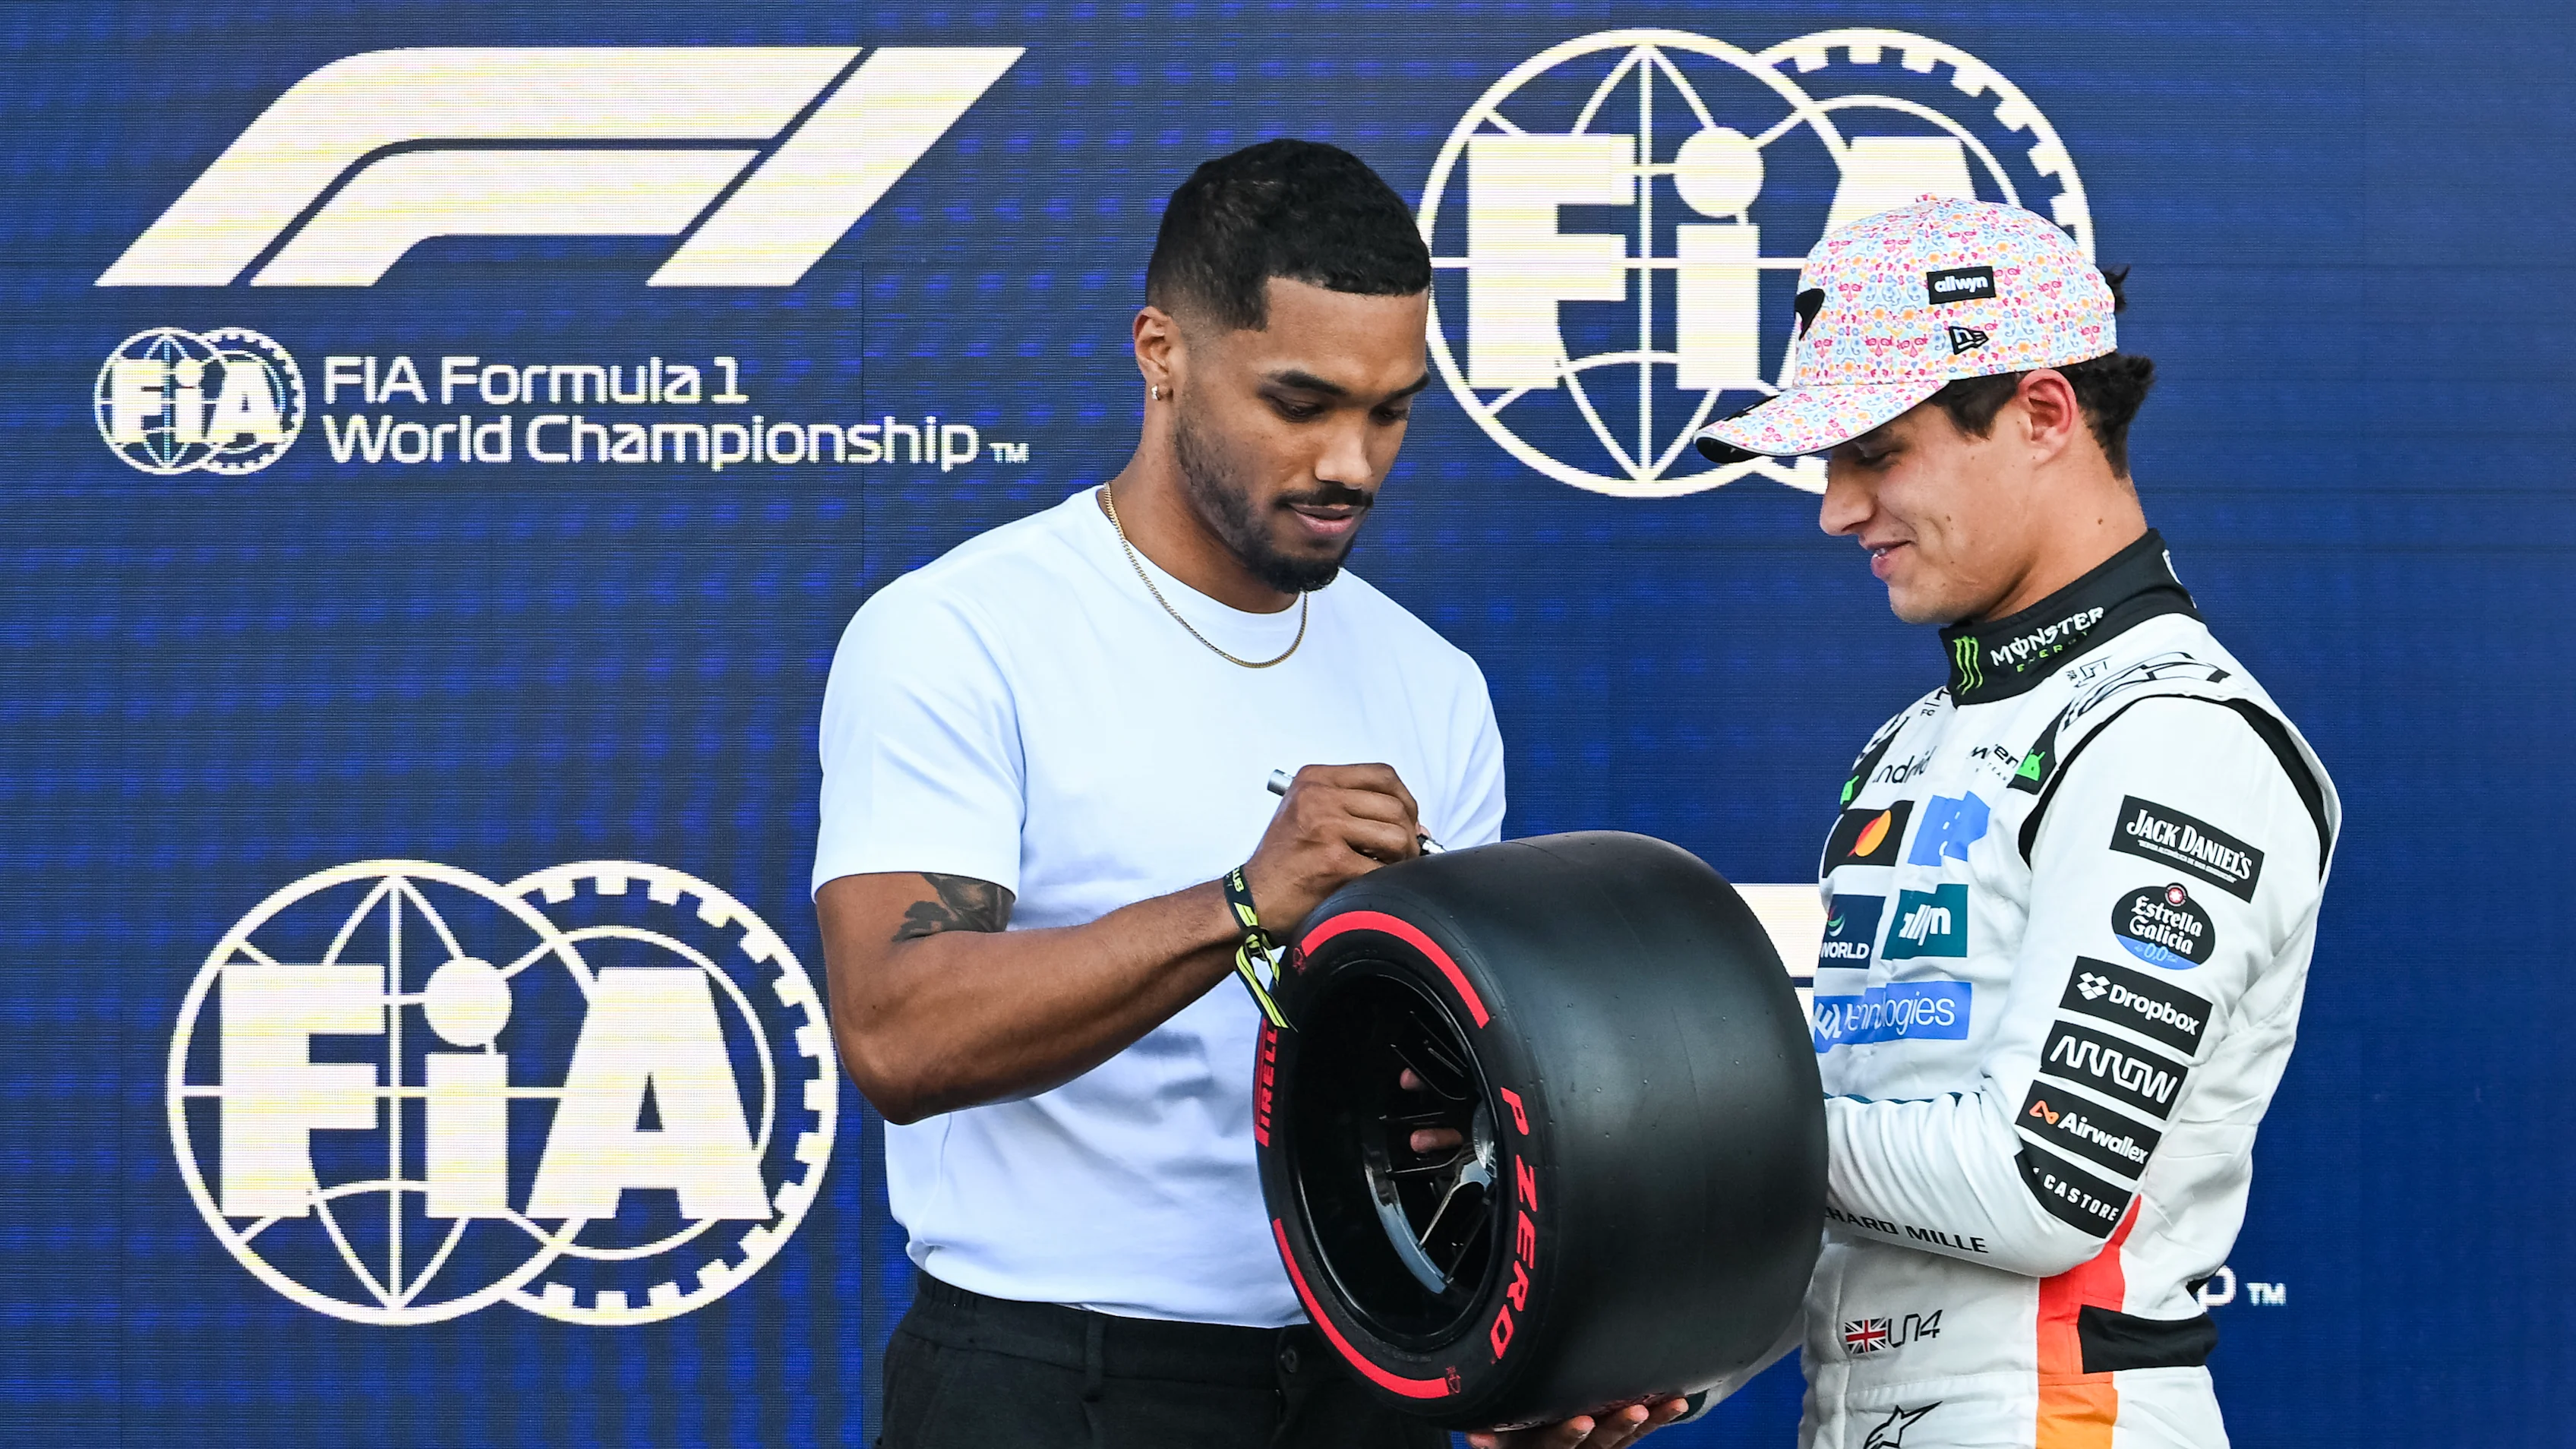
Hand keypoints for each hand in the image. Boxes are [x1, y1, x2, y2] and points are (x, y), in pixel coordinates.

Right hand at [1241, 763, 1421, 935]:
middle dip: (1409, 834)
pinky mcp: (1332, 860)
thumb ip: (1358, 810)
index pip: (1382, 774)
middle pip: (1394, 805)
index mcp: (1314, 778)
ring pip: (1396, 834)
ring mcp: (1324, 826)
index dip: (1405, 799)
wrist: (1253, 899)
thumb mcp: (1311, 815)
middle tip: (1403, 854)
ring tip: (1388, 869)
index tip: (1407, 821)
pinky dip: (1385, 880)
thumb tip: (1420, 826)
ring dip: (1402, 857)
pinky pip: (1382, 868)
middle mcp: (1317, 796)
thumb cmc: (1286, 862)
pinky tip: (1370, 885)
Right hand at [1465, 1398, 1690, 1448]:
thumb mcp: (1501, 1442)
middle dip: (1617, 1427)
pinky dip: (1660, 1418)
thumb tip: (1473, 1435)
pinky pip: (1638, 1436)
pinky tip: (1678, 1401)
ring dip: (1646, 1423)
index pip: (1555, 1444)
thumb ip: (1493, 1438)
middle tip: (1636, 1412)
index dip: (1569, 1435)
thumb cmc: (1515, 1441)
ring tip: (1665, 1405)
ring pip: (1624, 1439)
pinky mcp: (1613, 1445)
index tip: (1583, 1420)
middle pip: (1598, 1444)